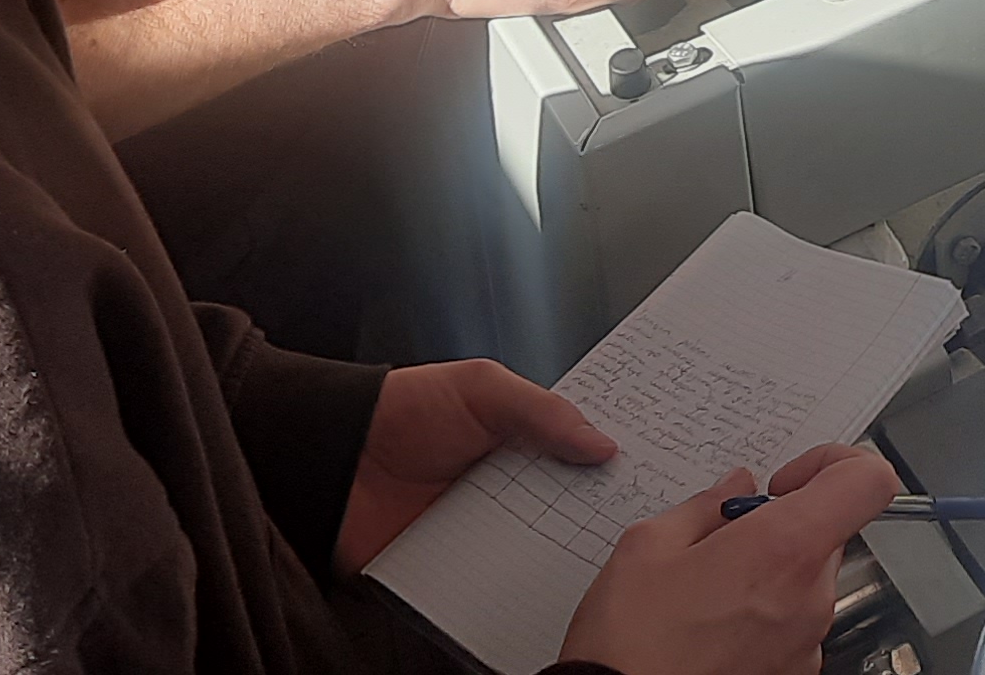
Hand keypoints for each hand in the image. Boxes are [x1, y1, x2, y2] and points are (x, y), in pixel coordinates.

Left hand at [336, 360, 614, 573]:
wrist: (334, 460)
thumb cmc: (403, 411)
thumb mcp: (480, 389)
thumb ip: (541, 411)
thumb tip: (602, 444)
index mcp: (520, 444)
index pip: (577, 460)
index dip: (610, 469)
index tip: (651, 478)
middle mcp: (507, 491)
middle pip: (565, 513)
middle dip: (595, 522)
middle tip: (634, 531)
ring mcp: (482, 533)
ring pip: (537, 556)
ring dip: (561, 562)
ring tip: (599, 571)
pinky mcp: (455, 571)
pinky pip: (493, 588)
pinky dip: (514, 593)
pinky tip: (542, 596)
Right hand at [560, 444, 901, 674]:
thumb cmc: (630, 645)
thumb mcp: (650, 547)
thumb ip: (705, 507)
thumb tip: (734, 490)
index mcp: (783, 549)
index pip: (866, 481)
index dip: (834, 462)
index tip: (784, 480)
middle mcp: (811, 599)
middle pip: (828, 532)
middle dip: (781, 525)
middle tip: (723, 540)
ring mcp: (807, 644)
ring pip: (808, 580)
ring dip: (770, 572)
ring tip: (707, 592)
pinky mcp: (796, 674)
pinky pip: (795, 624)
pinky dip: (766, 615)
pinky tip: (714, 627)